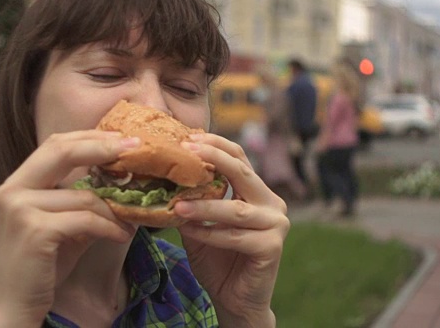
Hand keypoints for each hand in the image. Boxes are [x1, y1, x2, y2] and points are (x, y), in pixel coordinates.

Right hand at [0, 130, 137, 326]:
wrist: (16, 305)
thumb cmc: (43, 263)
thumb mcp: (64, 223)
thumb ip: (82, 199)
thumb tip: (122, 181)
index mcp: (18, 182)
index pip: (56, 144)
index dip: (91, 137)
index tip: (124, 138)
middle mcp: (13, 189)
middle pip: (62, 150)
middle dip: (102, 146)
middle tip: (135, 148)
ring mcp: (20, 208)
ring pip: (84, 196)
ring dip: (115, 210)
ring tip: (131, 221)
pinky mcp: (34, 230)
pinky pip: (86, 220)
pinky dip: (109, 228)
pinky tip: (122, 236)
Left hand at [174, 133, 289, 327]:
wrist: (234, 301)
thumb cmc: (217, 260)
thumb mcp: (200, 225)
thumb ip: (192, 202)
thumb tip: (163, 176)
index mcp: (257, 192)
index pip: (239, 158)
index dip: (215, 144)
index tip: (188, 137)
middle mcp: (272, 203)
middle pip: (242, 171)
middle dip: (213, 157)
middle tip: (186, 150)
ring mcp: (276, 224)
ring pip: (235, 208)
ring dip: (203, 206)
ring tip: (176, 205)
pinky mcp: (273, 246)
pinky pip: (235, 236)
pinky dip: (210, 233)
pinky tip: (189, 230)